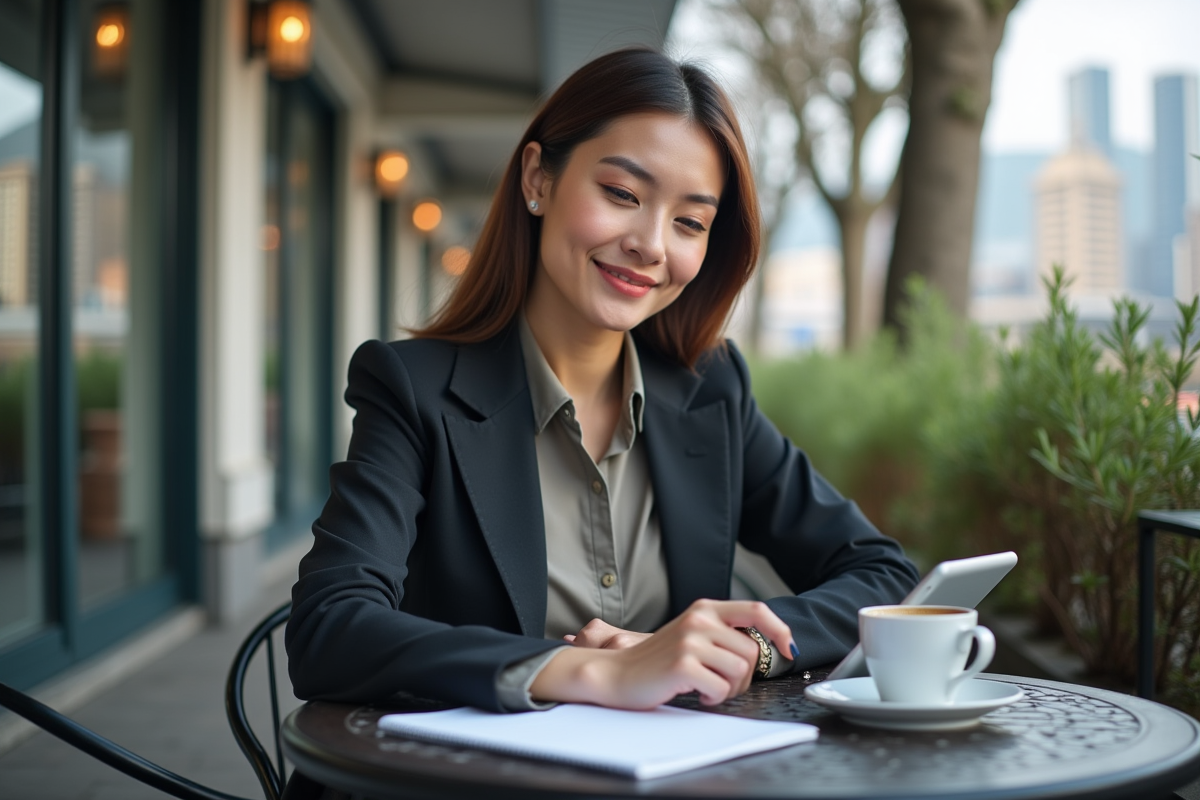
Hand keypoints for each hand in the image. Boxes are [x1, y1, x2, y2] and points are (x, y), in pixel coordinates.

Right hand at [531, 599, 794, 708]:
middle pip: (752, 651)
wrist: (617, 675)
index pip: (756, 611)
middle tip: (722, 683)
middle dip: (745, 676)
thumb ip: (722, 633)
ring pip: (740, 671)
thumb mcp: (691, 635)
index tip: (788, 650)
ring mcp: (691, 641)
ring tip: (706, 688)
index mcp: (704, 609)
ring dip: (729, 688)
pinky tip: (697, 694)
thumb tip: (767, 644)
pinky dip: (714, 698)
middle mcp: (699, 620)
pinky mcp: (683, 665)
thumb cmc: (657, 661)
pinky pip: (721, 688)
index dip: (779, 630)